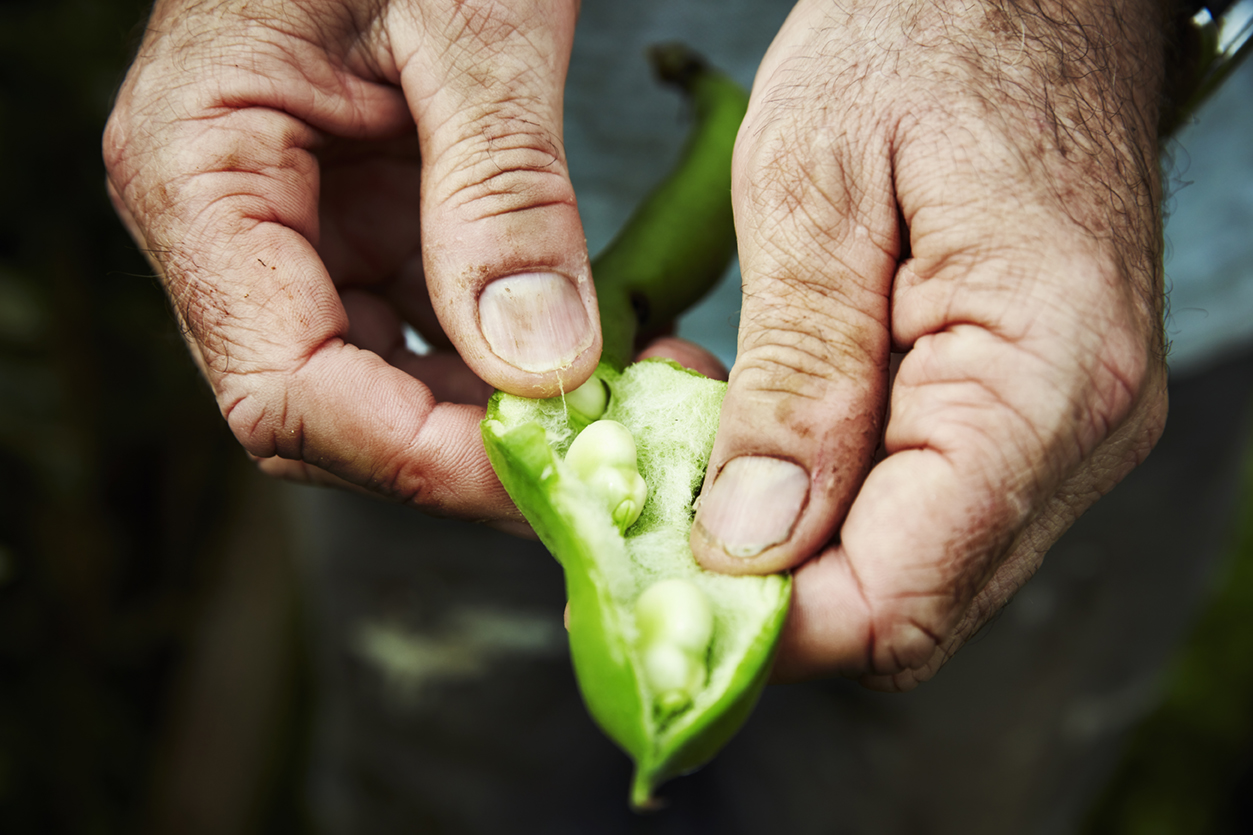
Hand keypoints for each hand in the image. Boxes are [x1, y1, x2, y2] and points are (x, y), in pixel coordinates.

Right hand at [104, 0, 599, 521]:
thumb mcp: (468, 19)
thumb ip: (499, 189)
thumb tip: (543, 367)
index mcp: (200, 173)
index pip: (282, 390)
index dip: (414, 455)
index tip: (549, 470)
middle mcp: (231, 225)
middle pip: (330, 416)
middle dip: (467, 458)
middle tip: (608, 466)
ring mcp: (300, 231)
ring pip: (387, 391)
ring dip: (503, 425)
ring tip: (630, 416)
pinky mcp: (367, 226)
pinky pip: (430, 335)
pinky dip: (514, 366)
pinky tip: (603, 364)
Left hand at [690, 0, 1169, 688]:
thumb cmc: (928, 41)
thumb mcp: (816, 184)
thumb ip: (797, 374)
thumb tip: (749, 542)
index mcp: (1042, 379)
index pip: (896, 604)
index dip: (761, 621)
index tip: (646, 570)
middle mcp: (1083, 435)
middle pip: (904, 613)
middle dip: (763, 589)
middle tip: (649, 506)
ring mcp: (1067, 432)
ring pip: (906, 573)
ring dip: (787, 542)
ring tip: (694, 448)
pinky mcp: (1031, 415)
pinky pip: (919, 512)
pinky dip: (825, 497)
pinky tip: (758, 427)